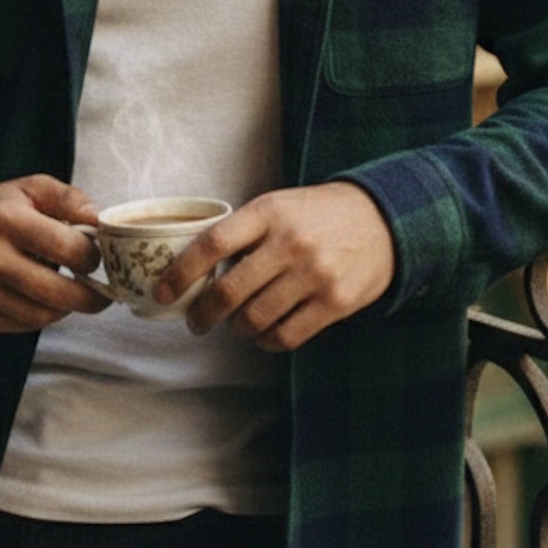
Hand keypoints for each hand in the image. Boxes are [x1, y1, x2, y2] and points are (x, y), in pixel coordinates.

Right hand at [0, 175, 106, 332]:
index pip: (67, 248)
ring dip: (66, 308)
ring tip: (74, 294)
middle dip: (90, 296)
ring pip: (41, 315)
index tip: (98, 256)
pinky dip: (42, 316)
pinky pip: (22, 326)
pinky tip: (45, 299)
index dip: (92, 256)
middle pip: (57, 292)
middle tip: (103, 293)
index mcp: (5, 218)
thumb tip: (100, 221)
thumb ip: (71, 199)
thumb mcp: (32, 188)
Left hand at [157, 182, 394, 352]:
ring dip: (238, 328)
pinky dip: (267, 341)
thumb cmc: (318, 215)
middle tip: (196, 321)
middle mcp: (290, 242)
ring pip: (255, 319)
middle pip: (229, 291)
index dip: (182, 272)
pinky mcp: (334, 302)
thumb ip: (243, 232)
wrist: (383, 219)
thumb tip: (193, 270)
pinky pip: (286, 336)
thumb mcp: (280, 206)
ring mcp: (314, 274)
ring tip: (238, 322)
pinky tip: (265, 333)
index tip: (164, 290)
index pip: (214, 243)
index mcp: (270, 212)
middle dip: (203, 313)